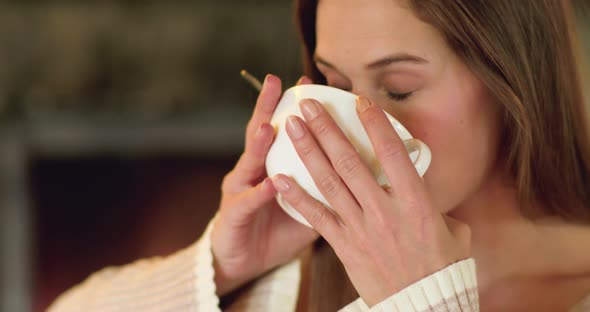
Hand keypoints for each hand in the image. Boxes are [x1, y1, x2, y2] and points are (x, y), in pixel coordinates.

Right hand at [211, 75, 319, 296]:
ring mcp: (241, 190)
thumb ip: (325, 184)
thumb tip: (366, 172)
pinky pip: (250, 202)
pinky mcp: (234, 215)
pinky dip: (262, 193)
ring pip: (250, 161)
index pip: (281, 129)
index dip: (293, 106)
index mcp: (271, 165)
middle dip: (267, 107)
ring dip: (260, 142)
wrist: (244, 261)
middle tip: (277, 83)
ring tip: (270, 125)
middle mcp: (253, 171)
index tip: (309, 83)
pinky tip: (274, 182)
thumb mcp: (305, 203)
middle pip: (259, 132)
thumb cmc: (277, 229)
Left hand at [271, 96, 470, 305]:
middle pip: (350, 160)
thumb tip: (428, 189)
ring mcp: (361, 227)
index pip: (392, 152)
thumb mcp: (454, 231)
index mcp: (415, 202)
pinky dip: (296, 196)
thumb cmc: (441, 267)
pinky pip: (316, 216)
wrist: (423, 305)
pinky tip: (279, 177)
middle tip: (309, 103)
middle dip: (327, 128)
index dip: (374, 123)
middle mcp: (384, 209)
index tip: (360, 100)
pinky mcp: (344, 245)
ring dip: (308, 150)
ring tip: (292, 126)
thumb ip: (435, 205)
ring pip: (329, 181)